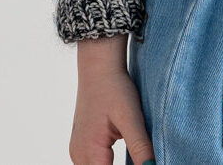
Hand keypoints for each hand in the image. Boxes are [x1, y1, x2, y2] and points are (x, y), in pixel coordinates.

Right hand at [68, 34, 154, 164]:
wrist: (99, 67)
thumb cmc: (114, 88)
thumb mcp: (131, 117)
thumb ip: (140, 147)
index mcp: (90, 151)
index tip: (145, 164)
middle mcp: (79, 155)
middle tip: (143, 160)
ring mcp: (77, 150)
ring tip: (135, 159)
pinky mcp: (81, 144)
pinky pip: (93, 163)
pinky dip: (107, 164)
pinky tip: (124, 159)